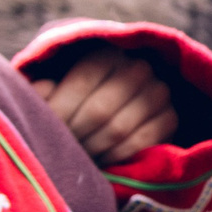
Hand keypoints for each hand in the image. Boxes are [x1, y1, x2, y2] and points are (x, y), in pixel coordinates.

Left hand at [31, 47, 177, 165]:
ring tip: (78, 155)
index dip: (61, 110)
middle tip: (61, 150)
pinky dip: (116, 156)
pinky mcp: (170, 118)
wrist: (111, 111)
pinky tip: (102, 161)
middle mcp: (138, 66)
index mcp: (107, 51)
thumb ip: (42, 91)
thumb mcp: (55, 89)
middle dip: (76, 135)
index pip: (82, 80)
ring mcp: (159, 92)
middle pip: (100, 110)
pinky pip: (141, 143)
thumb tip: (40, 92)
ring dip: (93, 148)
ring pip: (119, 129)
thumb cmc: (74, 100)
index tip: (45, 130)